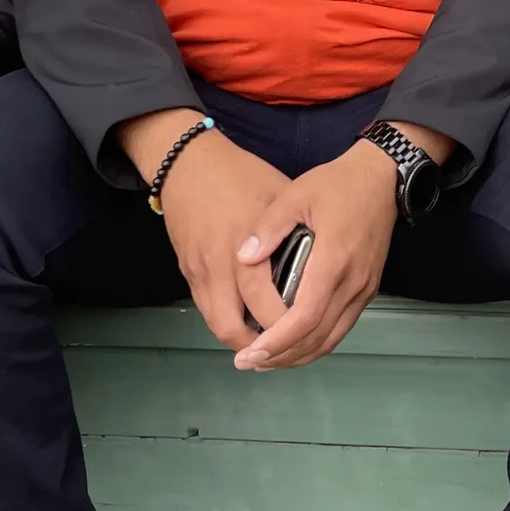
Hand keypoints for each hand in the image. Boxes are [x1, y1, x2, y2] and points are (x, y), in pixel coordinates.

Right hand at [119, 112, 293, 354]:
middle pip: (234, 327)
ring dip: (241, 339)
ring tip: (268, 341)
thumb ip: (299, 231)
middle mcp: (219, 266)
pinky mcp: (187, 270)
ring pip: (217, 325)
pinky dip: (227, 321)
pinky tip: (247, 319)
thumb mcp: (282, 194)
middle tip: (285, 349)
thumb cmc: (241, 173)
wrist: (189, 161)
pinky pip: (205, 309)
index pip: (267, 306)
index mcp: (247, 248)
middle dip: (260, 346)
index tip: (305, 332)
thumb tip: (322, 260)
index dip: (287, 329)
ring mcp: (198, 271)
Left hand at [230, 142, 401, 372]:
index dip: (276, 342)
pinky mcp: (368, 290)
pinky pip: (341, 328)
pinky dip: (317, 343)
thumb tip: (242, 257)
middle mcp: (352, 283)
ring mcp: (363, 290)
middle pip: (317, 338)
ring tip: (267, 360)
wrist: (382, 178)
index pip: (304, 318)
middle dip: (281, 357)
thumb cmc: (339, 184)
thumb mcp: (298, 194)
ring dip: (299, 355)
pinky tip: (295, 342)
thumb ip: (269, 227)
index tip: (250, 353)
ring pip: (331, 339)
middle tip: (248, 362)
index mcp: (333, 261)